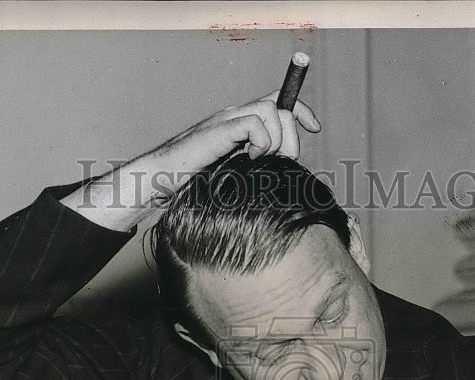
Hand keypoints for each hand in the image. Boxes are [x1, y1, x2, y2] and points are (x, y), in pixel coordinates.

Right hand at [152, 91, 320, 171]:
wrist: (159, 180)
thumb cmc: (192, 183)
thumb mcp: (235, 175)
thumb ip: (256, 167)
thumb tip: (285, 174)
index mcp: (240, 123)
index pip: (279, 102)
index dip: (301, 110)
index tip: (316, 128)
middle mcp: (235, 115)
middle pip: (280, 106)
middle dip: (292, 136)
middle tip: (284, 161)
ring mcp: (226, 120)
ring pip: (271, 111)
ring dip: (275, 140)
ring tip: (260, 160)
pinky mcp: (219, 129)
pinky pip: (255, 123)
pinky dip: (261, 142)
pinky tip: (249, 159)